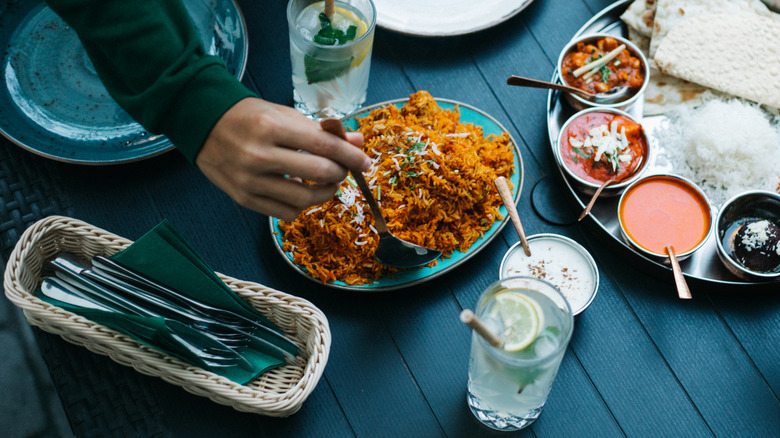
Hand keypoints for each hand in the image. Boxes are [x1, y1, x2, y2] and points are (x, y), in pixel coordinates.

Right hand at [195, 97, 370, 220]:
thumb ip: (322, 131)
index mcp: (272, 127)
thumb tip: (357, 142)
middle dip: (340, 173)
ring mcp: (250, 180)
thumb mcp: (285, 115)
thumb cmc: (250, 117)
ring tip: (328, 184)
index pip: (325, 146)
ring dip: (325, 193)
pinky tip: (302, 193)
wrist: (204, 124)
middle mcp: (259, 155)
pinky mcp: (243, 198)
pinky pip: (284, 213)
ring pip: (303, 200)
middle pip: (319, 174)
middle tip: (343, 170)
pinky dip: (301, 206)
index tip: (365, 162)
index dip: (351, 156)